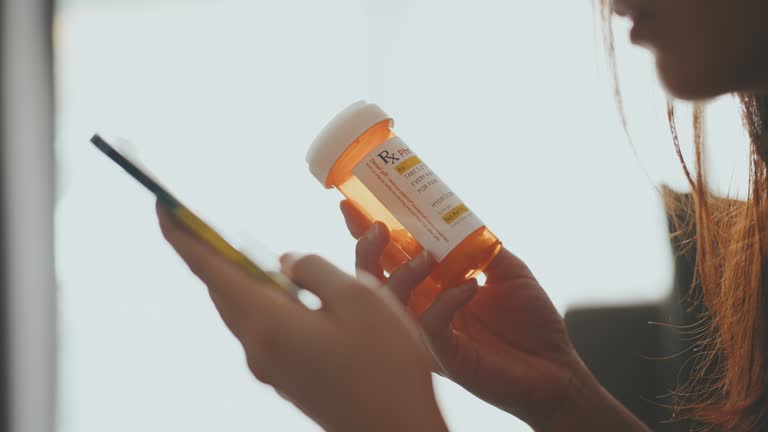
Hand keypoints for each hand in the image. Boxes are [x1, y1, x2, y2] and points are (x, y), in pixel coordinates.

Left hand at [157, 202, 448, 431]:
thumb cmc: (384, 366)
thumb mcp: (359, 298)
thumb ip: (314, 270)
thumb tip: (286, 263)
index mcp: (266, 323)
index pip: (210, 269)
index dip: (183, 236)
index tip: (161, 206)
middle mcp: (257, 347)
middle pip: (222, 290)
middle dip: (208, 253)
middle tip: (199, 220)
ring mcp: (271, 367)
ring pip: (244, 310)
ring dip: (239, 277)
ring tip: (241, 249)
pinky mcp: (288, 377)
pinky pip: (265, 328)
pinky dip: (264, 301)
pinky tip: (286, 292)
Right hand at [341, 201, 644, 430]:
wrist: (556, 368)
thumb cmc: (530, 321)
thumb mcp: (506, 270)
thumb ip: (480, 247)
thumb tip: (457, 216)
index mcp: (431, 288)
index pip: (390, 258)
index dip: (367, 234)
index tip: (351, 205)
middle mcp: (422, 310)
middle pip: (373, 281)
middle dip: (367, 252)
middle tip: (378, 229)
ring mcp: (429, 335)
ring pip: (390, 306)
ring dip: (402, 275)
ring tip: (426, 256)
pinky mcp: (444, 357)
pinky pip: (429, 327)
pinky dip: (445, 302)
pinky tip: (469, 287)